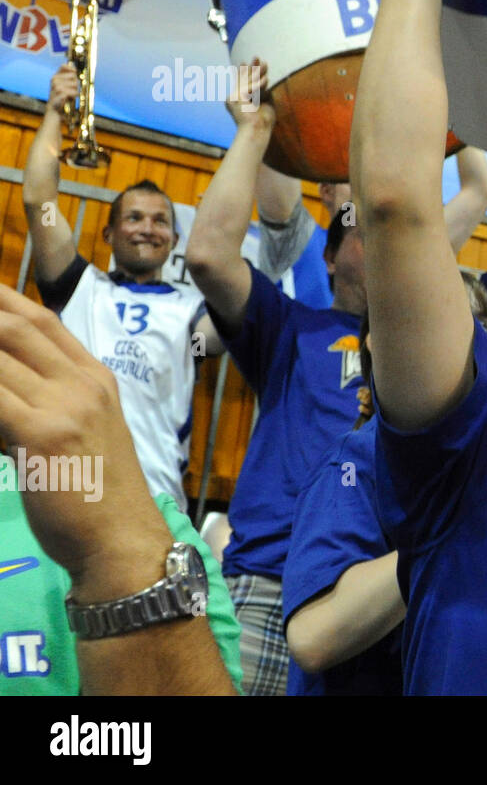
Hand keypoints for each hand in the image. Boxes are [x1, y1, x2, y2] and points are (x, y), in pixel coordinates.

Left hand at [0, 284, 168, 596]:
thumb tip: (4, 387)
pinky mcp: (40, 434)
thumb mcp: (87, 433)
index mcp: (96, 378)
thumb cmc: (100, 496)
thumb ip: (50, 401)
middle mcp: (84, 383)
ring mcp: (64, 405)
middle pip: (17, 327)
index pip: (44, 320)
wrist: (122, 540)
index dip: (2, 299)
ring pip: (0, 356)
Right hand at [47, 63, 77, 117]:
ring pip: (75, 84)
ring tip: (69, 95)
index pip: (63, 66)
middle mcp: (54, 79)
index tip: (74, 73)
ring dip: (75, 90)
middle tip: (71, 90)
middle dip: (75, 83)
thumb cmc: (63, 97)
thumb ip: (69, 77)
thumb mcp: (65, 85)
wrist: (55, 109)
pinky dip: (74, 95)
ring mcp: (56, 85)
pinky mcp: (60, 92)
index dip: (71, 69)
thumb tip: (74, 69)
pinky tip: (70, 98)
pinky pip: (74, 92)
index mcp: (55, 76)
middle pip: (73, 76)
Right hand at [225, 58, 274, 130]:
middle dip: (252, 68)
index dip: (244, 71)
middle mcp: (234, 97)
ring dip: (258, 72)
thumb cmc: (263, 121)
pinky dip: (258, 85)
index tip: (244, 62)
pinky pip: (249, 89)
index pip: (242, 82)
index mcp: (240, 99)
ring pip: (247, 82)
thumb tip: (264, 79)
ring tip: (265, 63)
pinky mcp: (236, 99)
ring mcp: (234, 98)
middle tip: (257, 57)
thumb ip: (263, 91)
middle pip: (244, 79)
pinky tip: (266, 81)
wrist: (257, 132)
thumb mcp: (265, 102)